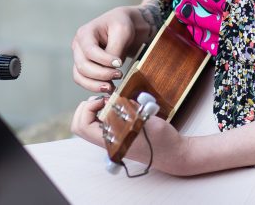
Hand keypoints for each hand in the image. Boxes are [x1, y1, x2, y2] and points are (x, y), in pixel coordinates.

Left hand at [70, 95, 195, 175]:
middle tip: (104, 99)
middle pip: (80, 125)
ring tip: (113, 102)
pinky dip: (105, 112)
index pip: (83, 125)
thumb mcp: (146, 121)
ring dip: (96, 109)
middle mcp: (108, 144)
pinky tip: (120, 107)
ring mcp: (112, 141)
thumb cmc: (163, 140)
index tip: (105, 99)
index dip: (90, 108)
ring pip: (89, 124)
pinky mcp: (118, 137)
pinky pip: (101, 123)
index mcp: (112, 143)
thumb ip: (128, 109)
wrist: (175, 154)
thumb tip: (114, 99)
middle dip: (88, 107)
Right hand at [71, 6, 137, 92]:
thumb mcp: (122, 31)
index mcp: (85, 33)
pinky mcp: (85, 68)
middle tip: (119, 75)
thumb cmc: (121, 25)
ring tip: (113, 87)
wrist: (124, 28)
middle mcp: (78, 46)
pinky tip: (109, 88)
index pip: (89, 51)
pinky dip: (95, 87)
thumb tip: (111, 68)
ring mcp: (79, 58)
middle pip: (83, 66)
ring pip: (80, 77)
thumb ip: (115, 49)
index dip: (104, 60)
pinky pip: (84, 81)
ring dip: (96, 85)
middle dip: (102, 74)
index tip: (119, 64)